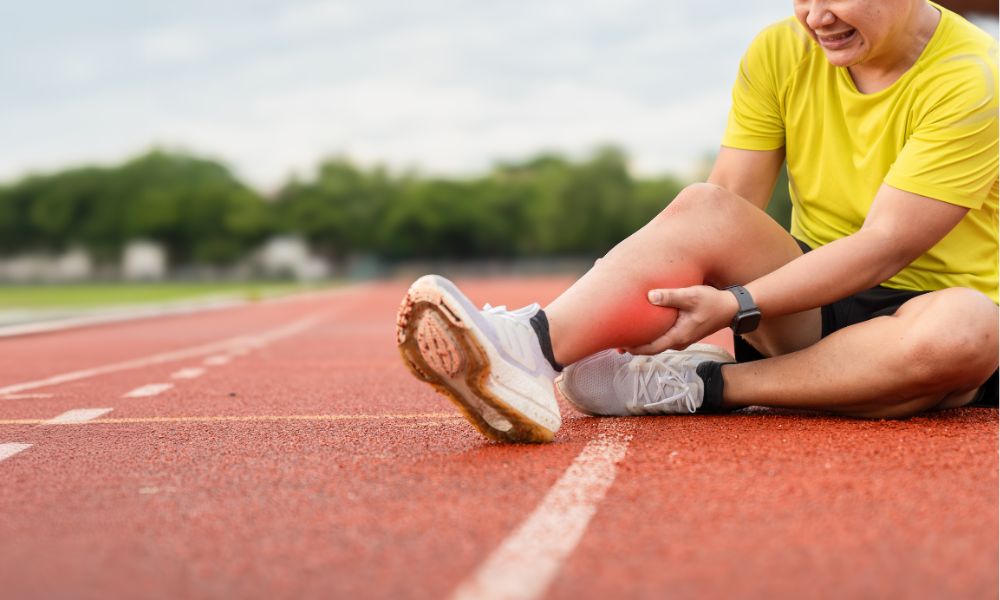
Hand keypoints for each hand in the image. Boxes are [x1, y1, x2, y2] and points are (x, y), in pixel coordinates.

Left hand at [624, 285, 738, 354]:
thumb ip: (671, 296)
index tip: (619, 344)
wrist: (731, 308)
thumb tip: (650, 296)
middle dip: (633, 344)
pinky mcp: (681, 333)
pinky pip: (661, 336)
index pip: (651, 348)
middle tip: (614, 339)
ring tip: (623, 333)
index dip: (634, 348)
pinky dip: (650, 333)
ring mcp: (680, 339)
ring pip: (655, 342)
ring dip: (641, 339)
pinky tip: (641, 325)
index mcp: (678, 337)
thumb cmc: (712, 302)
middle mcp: (678, 342)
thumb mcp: (691, 296)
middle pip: (650, 348)